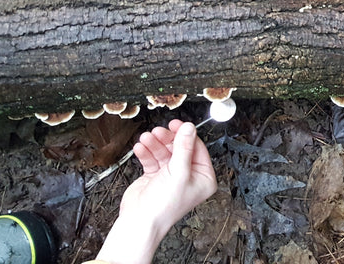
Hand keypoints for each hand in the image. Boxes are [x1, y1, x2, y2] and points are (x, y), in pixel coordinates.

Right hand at [96, 120, 216, 263]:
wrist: (140, 220)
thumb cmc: (163, 205)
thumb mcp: (178, 172)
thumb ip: (183, 148)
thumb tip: (189, 128)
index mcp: (203, 178)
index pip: (198, 149)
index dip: (186, 135)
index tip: (177, 124)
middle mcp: (189, 176)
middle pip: (180, 148)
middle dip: (167, 139)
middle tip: (158, 131)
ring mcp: (172, 176)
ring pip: (165, 152)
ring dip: (154, 144)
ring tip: (146, 139)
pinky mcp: (156, 176)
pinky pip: (153, 159)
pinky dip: (146, 152)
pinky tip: (141, 148)